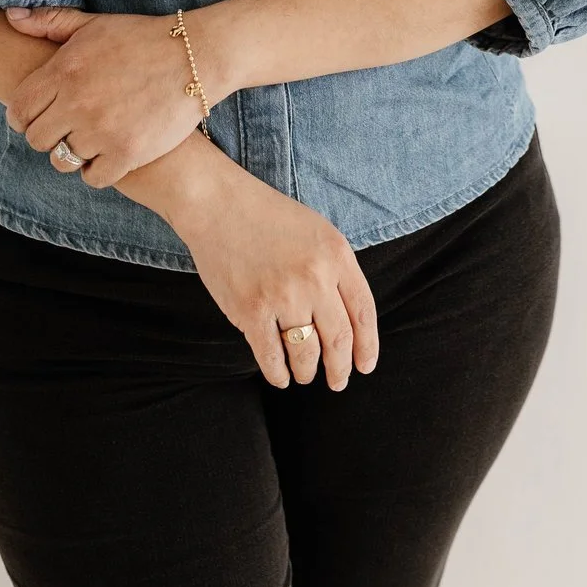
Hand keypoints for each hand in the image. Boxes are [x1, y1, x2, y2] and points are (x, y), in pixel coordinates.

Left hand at [2, 4, 213, 187]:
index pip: (19, 110)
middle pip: (37, 139)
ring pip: (62, 161)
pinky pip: (93, 177)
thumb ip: (50, 21)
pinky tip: (107, 154)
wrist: (195, 56)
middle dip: (47, 134)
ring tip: (88, 140)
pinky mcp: (127, 153)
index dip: (22, 117)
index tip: (35, 117)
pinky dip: (97, 170)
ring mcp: (102, 130)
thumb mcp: (94, 24)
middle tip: (65, 128)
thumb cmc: (142, 38)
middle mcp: (78, 102)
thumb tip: (11, 18)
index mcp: (65, 70)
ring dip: (71, 153)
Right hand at [169, 155, 380, 391]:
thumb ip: (336, 269)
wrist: (218, 204)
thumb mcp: (318, 231)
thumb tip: (348, 318)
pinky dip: (278, 373)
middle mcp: (314, 278)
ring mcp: (283, 297)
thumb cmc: (268, 216)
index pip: (363, 312)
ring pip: (306, 353)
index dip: (367, 345)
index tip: (365, 364)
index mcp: (336, 255)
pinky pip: (271, 356)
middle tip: (338, 381)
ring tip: (305, 375)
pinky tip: (280, 376)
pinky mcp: (251, 311)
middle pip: (339, 339)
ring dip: (307, 371)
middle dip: (341, 369)